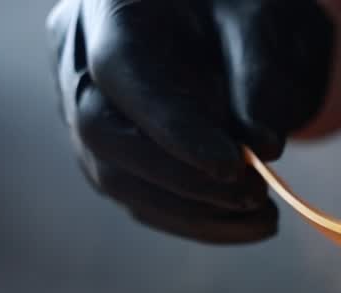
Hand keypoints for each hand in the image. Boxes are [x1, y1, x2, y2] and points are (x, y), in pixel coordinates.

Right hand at [47, 0, 333, 243]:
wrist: (219, 16)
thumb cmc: (237, 6)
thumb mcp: (260, 19)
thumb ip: (259, 75)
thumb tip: (264, 148)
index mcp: (110, 5)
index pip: (119, 69)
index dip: (170, 126)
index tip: (231, 166)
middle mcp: (77, 58)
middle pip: (101, 133)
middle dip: (181, 178)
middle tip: (254, 195)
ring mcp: (80, 111)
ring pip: (115, 179)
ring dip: (192, 211)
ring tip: (262, 216)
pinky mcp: (106, 154)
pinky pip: (138, 198)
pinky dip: (193, 219)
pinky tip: (245, 224)